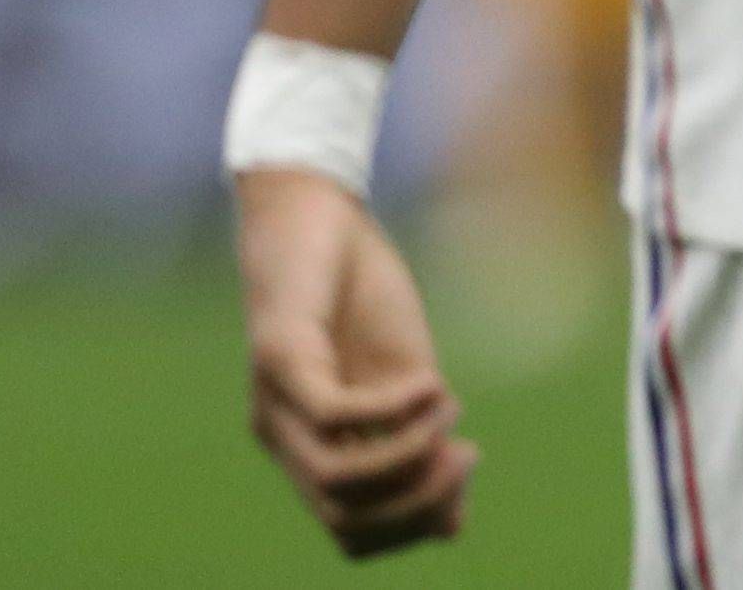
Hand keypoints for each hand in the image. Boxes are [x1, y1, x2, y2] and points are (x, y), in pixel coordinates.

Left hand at [238, 168, 474, 556]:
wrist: (316, 212)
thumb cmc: (359, 292)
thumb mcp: (406, 376)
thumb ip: (421, 445)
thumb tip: (450, 528)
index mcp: (310, 449)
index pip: (352, 531)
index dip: (413, 521)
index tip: (467, 462)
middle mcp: (283, 439)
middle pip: (345, 518)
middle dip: (418, 500)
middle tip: (468, 452)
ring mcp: (274, 403)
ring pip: (337, 479)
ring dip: (409, 453)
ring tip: (449, 404)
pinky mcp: (277, 359)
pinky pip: (335, 416)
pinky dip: (392, 408)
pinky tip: (429, 379)